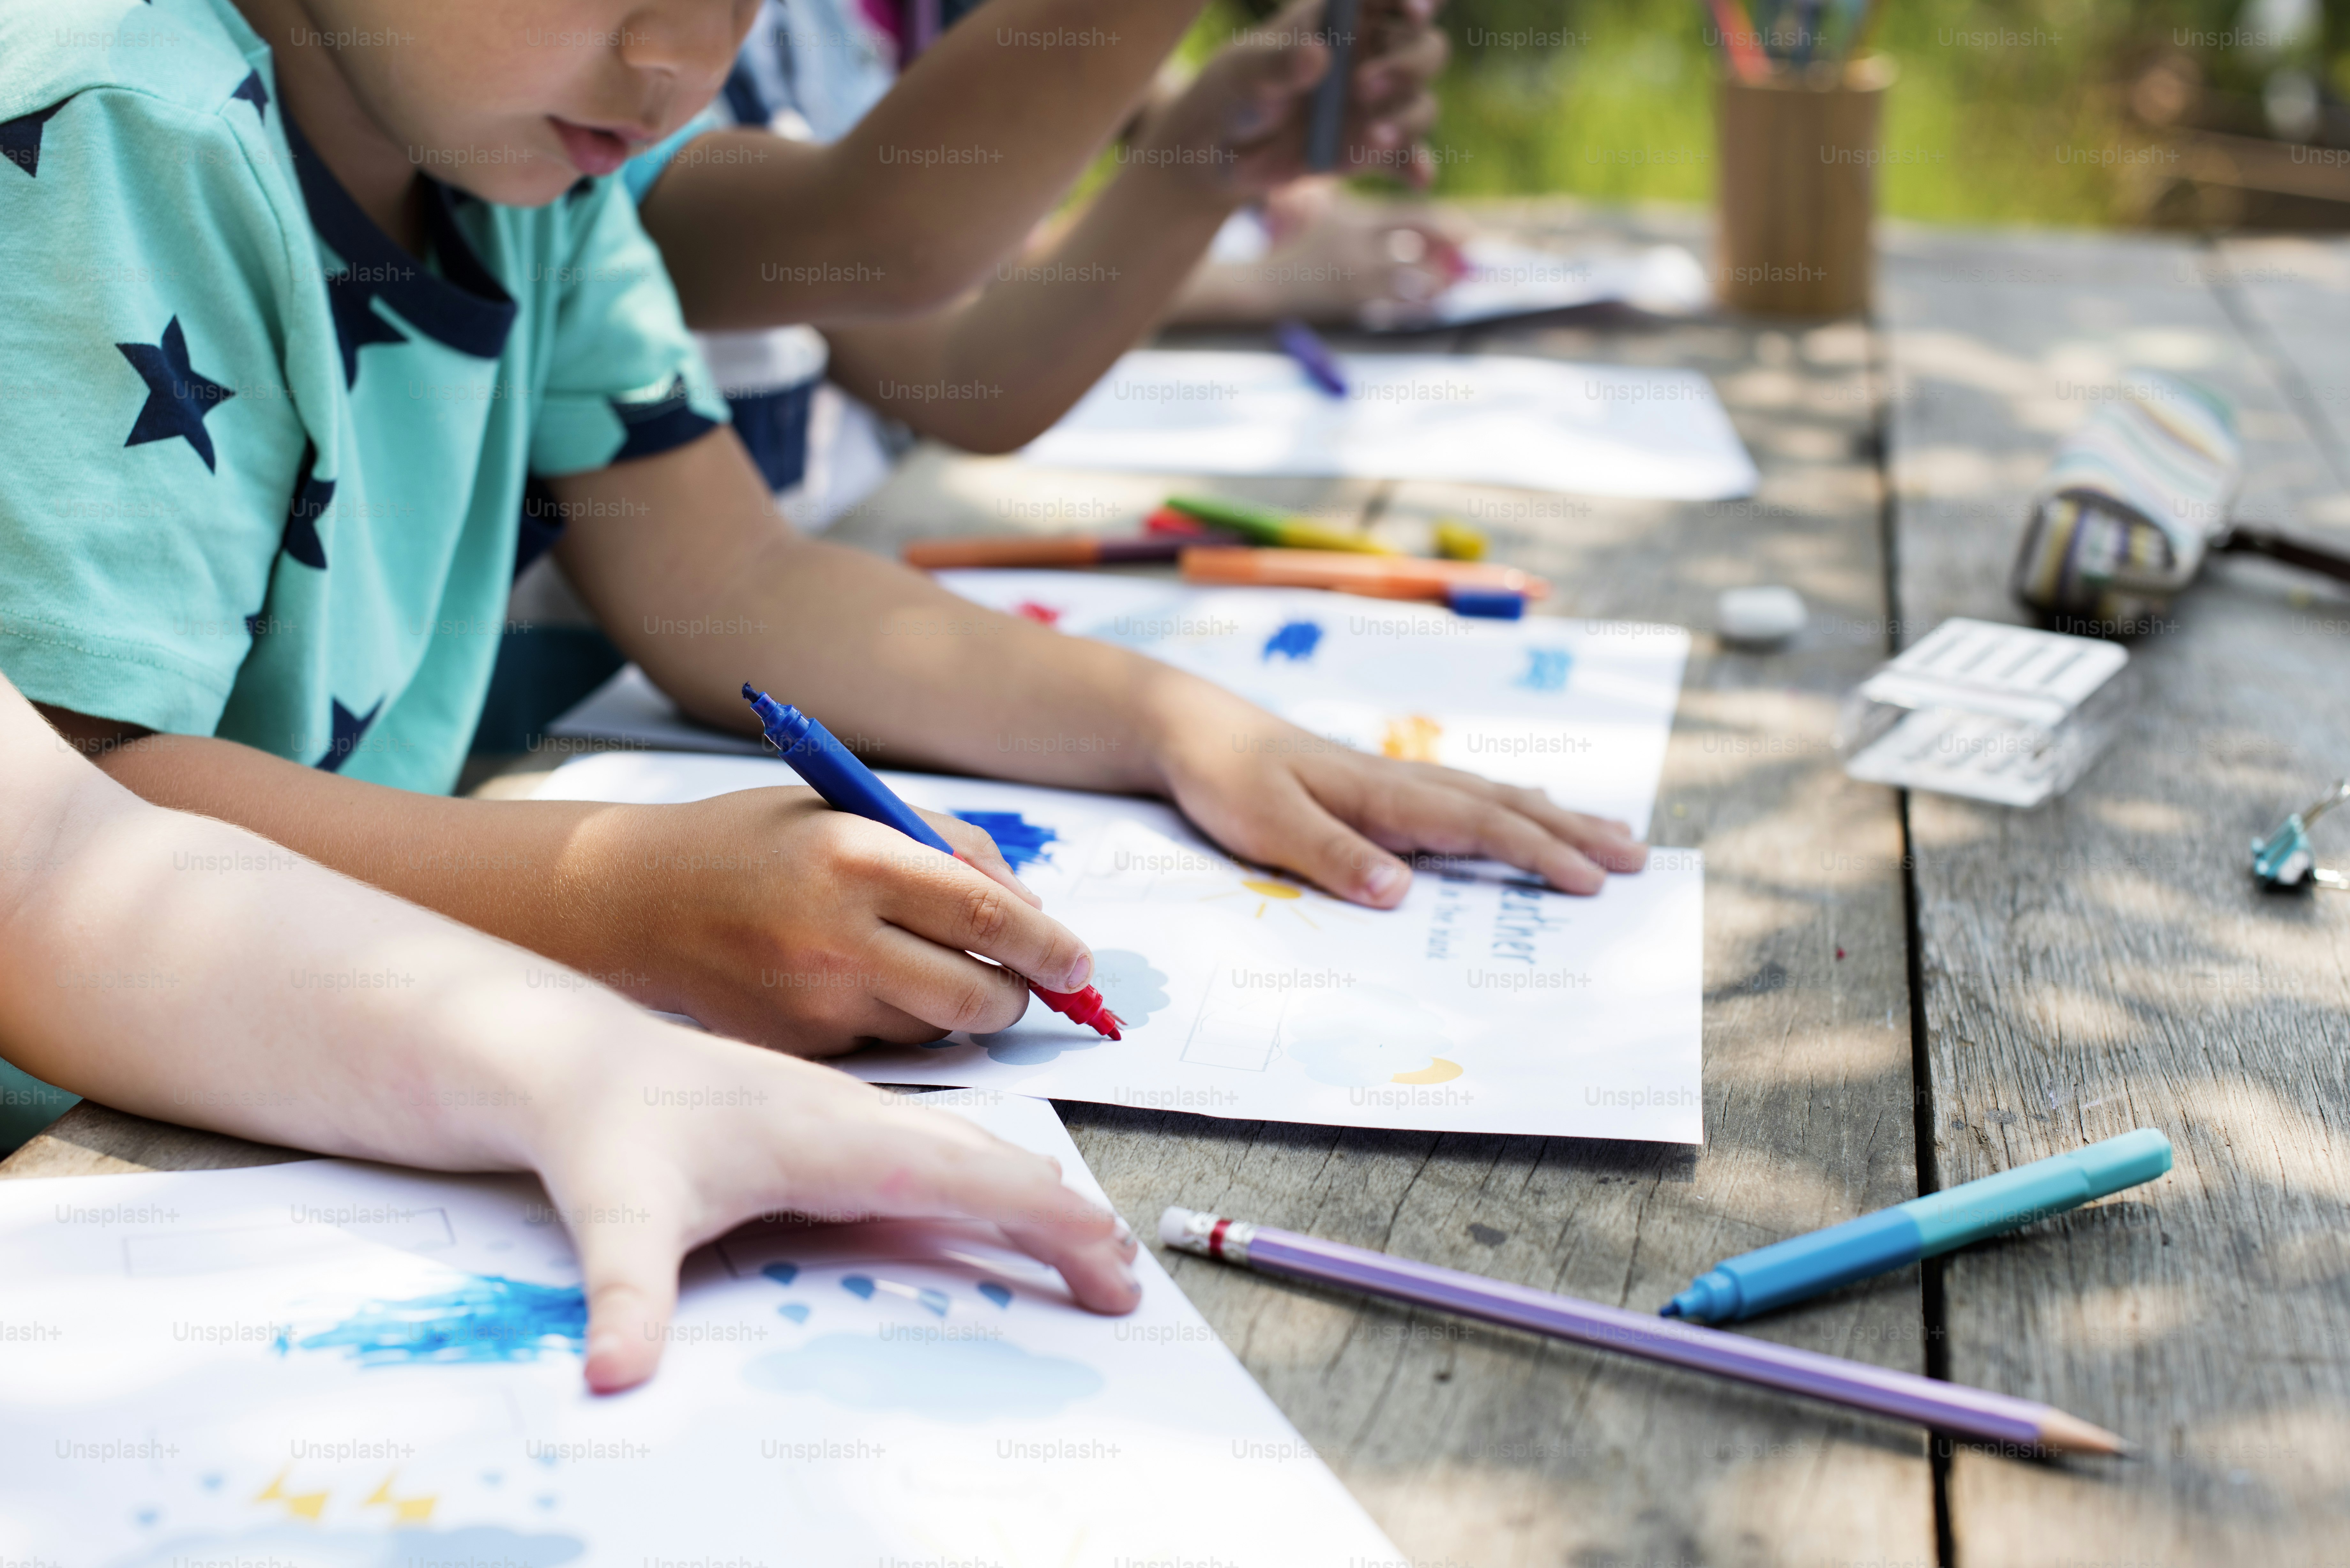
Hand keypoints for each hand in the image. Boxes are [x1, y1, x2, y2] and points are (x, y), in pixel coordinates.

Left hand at [525, 1025, 1141, 1390]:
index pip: (968, 1177)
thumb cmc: (599, 1129)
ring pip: (960, 1151)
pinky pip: (925, 1152)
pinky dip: (976, 1179)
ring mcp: (843, 1115)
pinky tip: (984, 1202)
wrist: (564, 1054)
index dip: (1046, 1220)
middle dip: (1060, 1216)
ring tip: (1082, 1238)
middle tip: (1123, 1275)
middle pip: (985, 1161)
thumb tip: (615, 1378)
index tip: (1110, 1261)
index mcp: (833, 1138)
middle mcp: (853, 1118)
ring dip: (1024, 1195)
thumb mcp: (611, 1214)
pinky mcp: (824, 1123)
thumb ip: (626, 1295)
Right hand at [598, 785, 1093, 1053]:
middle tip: (1024, 980)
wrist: (636, 901)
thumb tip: (1031, 911)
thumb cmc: (757, 841)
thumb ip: (948, 848)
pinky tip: (861, 983)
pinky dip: (899, 1023)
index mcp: (856, 859)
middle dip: (1018, 996)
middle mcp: (836, 937)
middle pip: (974, 995)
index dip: (1049, 946)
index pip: (985, 917)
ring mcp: (813, 1001)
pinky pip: (884, 1047)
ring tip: (920, 963)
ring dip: (957, 1008)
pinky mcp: (796, 1047)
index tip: (1079, 962)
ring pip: (935, 1028)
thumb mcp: (853, 808)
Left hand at [1132, 0, 1449, 200]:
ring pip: (1421, 104)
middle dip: (1407, 66)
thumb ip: (1278, 63)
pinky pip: (1408, 157)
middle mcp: (1374, 56)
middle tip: (1363, 87)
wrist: (1224, 152)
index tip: (1412, 10)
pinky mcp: (1374, 149)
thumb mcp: (1247, 74)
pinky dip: (1415, 166)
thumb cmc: (1237, 91)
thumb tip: (1318, 55)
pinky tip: (1417, 177)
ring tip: (1371, 139)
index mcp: (1347, 17)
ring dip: (1406, 121)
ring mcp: (1378, 105)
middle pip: (1426, 48)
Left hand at [1143, 678, 1647, 906]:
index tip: (1592, 880)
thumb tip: (1400, 891)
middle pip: (1507, 806)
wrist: (1192, 731)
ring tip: (1615, 834)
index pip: (1480, 825)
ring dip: (1558, 817)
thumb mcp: (1266, 825)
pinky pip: (1469, 796)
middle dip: (1575, 834)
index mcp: (1384, 795)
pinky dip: (1515, 806)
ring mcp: (1399, 781)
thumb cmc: (1226, 780)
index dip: (1540, 853)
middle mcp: (1403, 783)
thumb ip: (1332, 858)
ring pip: (1496, 796)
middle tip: (1638, 858)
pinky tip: (1534, 811)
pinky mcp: (1385, 787)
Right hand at [1259, 177, 1468, 317]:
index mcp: (1356, 220)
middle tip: (1468, 265)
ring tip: (1452, 285)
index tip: (1469, 235)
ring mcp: (1356, 283)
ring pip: (1413, 286)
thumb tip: (1410, 197)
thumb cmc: (1297, 244)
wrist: (1265, 287)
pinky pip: (1398, 311)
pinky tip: (1431, 305)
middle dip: (1449, 261)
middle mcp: (1359, 250)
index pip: (1414, 218)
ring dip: (1439, 287)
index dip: (1448, 226)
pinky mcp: (1352, 309)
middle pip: (1420, 254)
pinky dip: (1419, 308)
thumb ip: (1364, 200)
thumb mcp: (1326, 207)